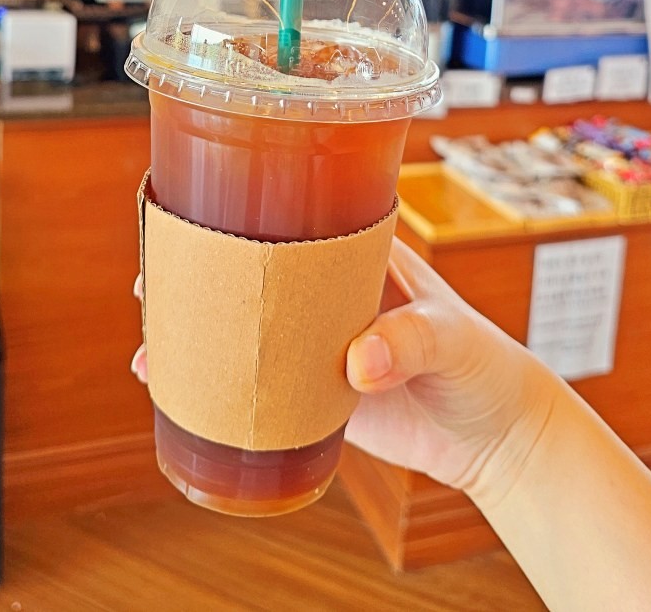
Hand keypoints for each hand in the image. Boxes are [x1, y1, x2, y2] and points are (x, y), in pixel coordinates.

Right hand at [130, 243, 558, 502]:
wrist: (498, 437)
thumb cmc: (486, 365)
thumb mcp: (455, 340)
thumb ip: (410, 341)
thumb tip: (358, 361)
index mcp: (359, 255)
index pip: (293, 218)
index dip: (242, 212)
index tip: (194, 214)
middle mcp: (329, 293)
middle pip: (253, 271)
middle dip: (201, 271)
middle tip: (154, 281)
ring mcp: (317, 342)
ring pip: (246, 328)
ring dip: (201, 330)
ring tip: (152, 339)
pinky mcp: (315, 394)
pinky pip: (258, 387)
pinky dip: (219, 389)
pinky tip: (179, 394)